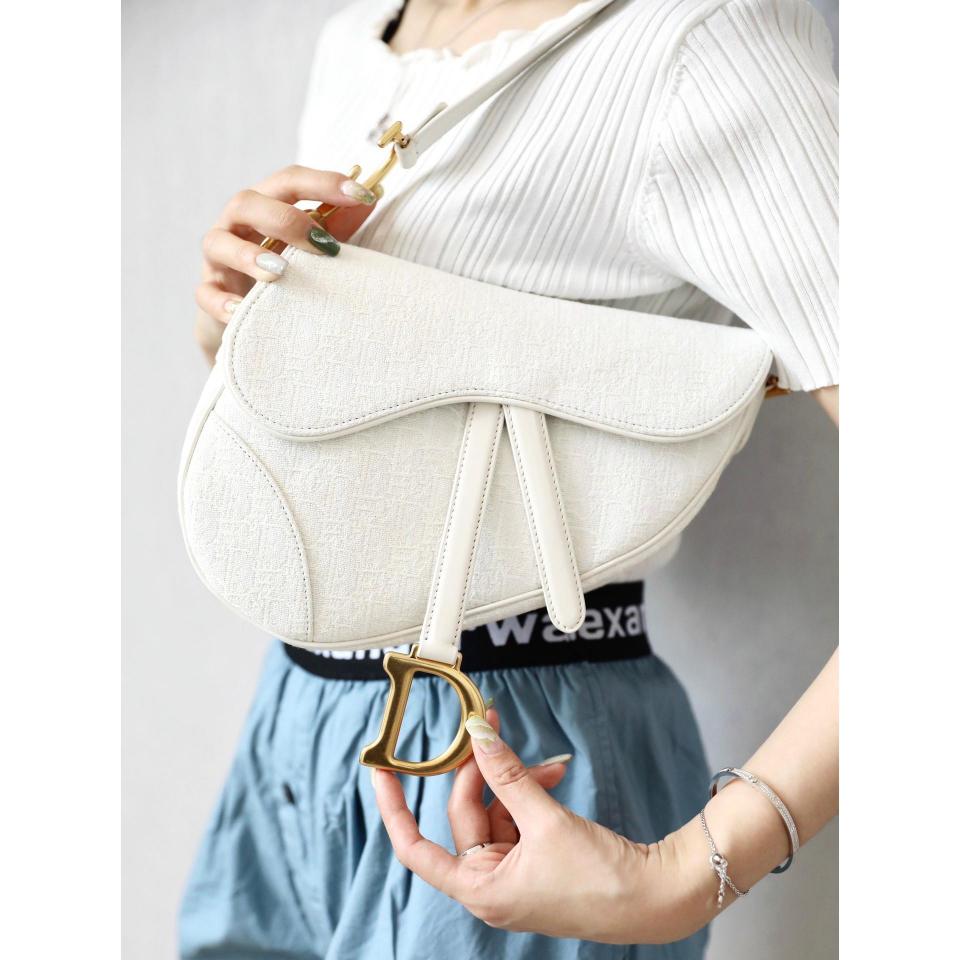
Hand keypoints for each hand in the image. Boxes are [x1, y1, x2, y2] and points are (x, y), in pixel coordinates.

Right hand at [194, 165, 378, 363]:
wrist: (249, 314)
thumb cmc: (287, 271)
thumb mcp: (311, 248)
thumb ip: (336, 226)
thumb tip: (369, 200)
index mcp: (266, 204)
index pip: (290, 181)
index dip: (324, 183)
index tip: (362, 195)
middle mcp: (237, 223)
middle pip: (249, 202)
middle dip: (287, 220)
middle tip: (323, 245)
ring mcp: (218, 257)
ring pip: (218, 242)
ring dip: (248, 255)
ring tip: (280, 271)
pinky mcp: (209, 292)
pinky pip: (206, 293)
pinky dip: (223, 302)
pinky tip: (242, 310)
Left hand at [372, 709, 710, 943]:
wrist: (654, 897)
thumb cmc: (602, 879)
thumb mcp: (547, 820)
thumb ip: (507, 774)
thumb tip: (477, 734)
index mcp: (481, 890)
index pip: (415, 848)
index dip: (394, 808)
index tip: (380, 770)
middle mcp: (490, 884)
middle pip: (464, 814)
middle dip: (479, 769)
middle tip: (491, 725)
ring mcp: (512, 873)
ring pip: (494, 810)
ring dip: (514, 779)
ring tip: (544, 763)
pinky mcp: (534, 860)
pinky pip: (517, 816)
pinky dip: (530, 792)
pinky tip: (554, 774)